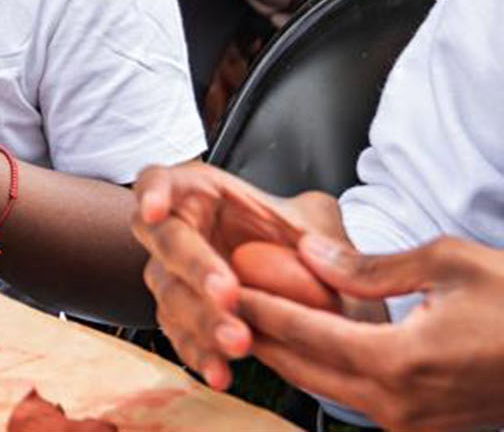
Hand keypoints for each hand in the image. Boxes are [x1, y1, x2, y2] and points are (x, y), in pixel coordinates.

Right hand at [131, 163, 338, 389]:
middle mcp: (179, 232)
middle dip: (194, 267)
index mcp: (201, 193)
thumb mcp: (319, 225)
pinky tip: (221, 372)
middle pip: (165, 241)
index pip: (160, 181)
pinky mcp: (182, 317)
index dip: (153, 193)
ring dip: (201, 319)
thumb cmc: (298, 241)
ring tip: (239, 342)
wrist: (309, 289)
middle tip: (228, 294)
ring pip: (170, 294)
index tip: (157, 212)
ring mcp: (174, 276)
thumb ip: (326, 237)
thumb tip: (320, 253)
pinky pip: (181, 336)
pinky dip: (200, 354)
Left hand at [241, 236, 503, 431]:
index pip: (305, 331)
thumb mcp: (450, 264)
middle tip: (216, 299)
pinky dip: (324, 370)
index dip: (257, 304)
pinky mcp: (425, 428)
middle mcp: (400, 404)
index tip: (219, 282)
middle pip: (303, 368)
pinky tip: (306, 341)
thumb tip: (310, 252)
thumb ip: (371, 266)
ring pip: (326, 388)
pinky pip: (357, 398)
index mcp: (401, 361)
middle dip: (257, 333)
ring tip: (248, 318)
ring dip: (287, 355)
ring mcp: (413, 424)